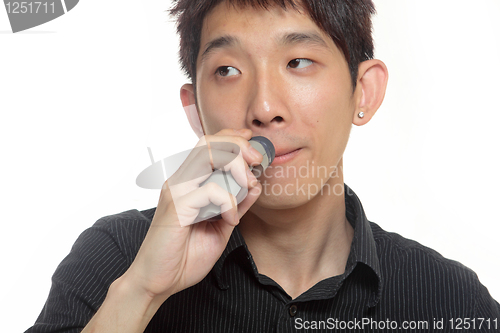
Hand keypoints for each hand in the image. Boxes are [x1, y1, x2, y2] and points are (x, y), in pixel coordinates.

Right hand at [119, 128, 262, 304]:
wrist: (158, 281)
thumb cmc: (184, 255)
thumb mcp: (220, 226)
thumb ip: (236, 205)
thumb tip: (255, 186)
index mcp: (189, 183)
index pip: (208, 145)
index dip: (232, 138)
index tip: (253, 144)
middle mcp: (180, 181)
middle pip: (208, 142)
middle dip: (238, 145)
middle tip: (256, 160)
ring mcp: (176, 191)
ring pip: (207, 156)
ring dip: (236, 166)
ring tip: (248, 185)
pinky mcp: (176, 206)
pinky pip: (210, 190)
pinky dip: (229, 202)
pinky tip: (231, 220)